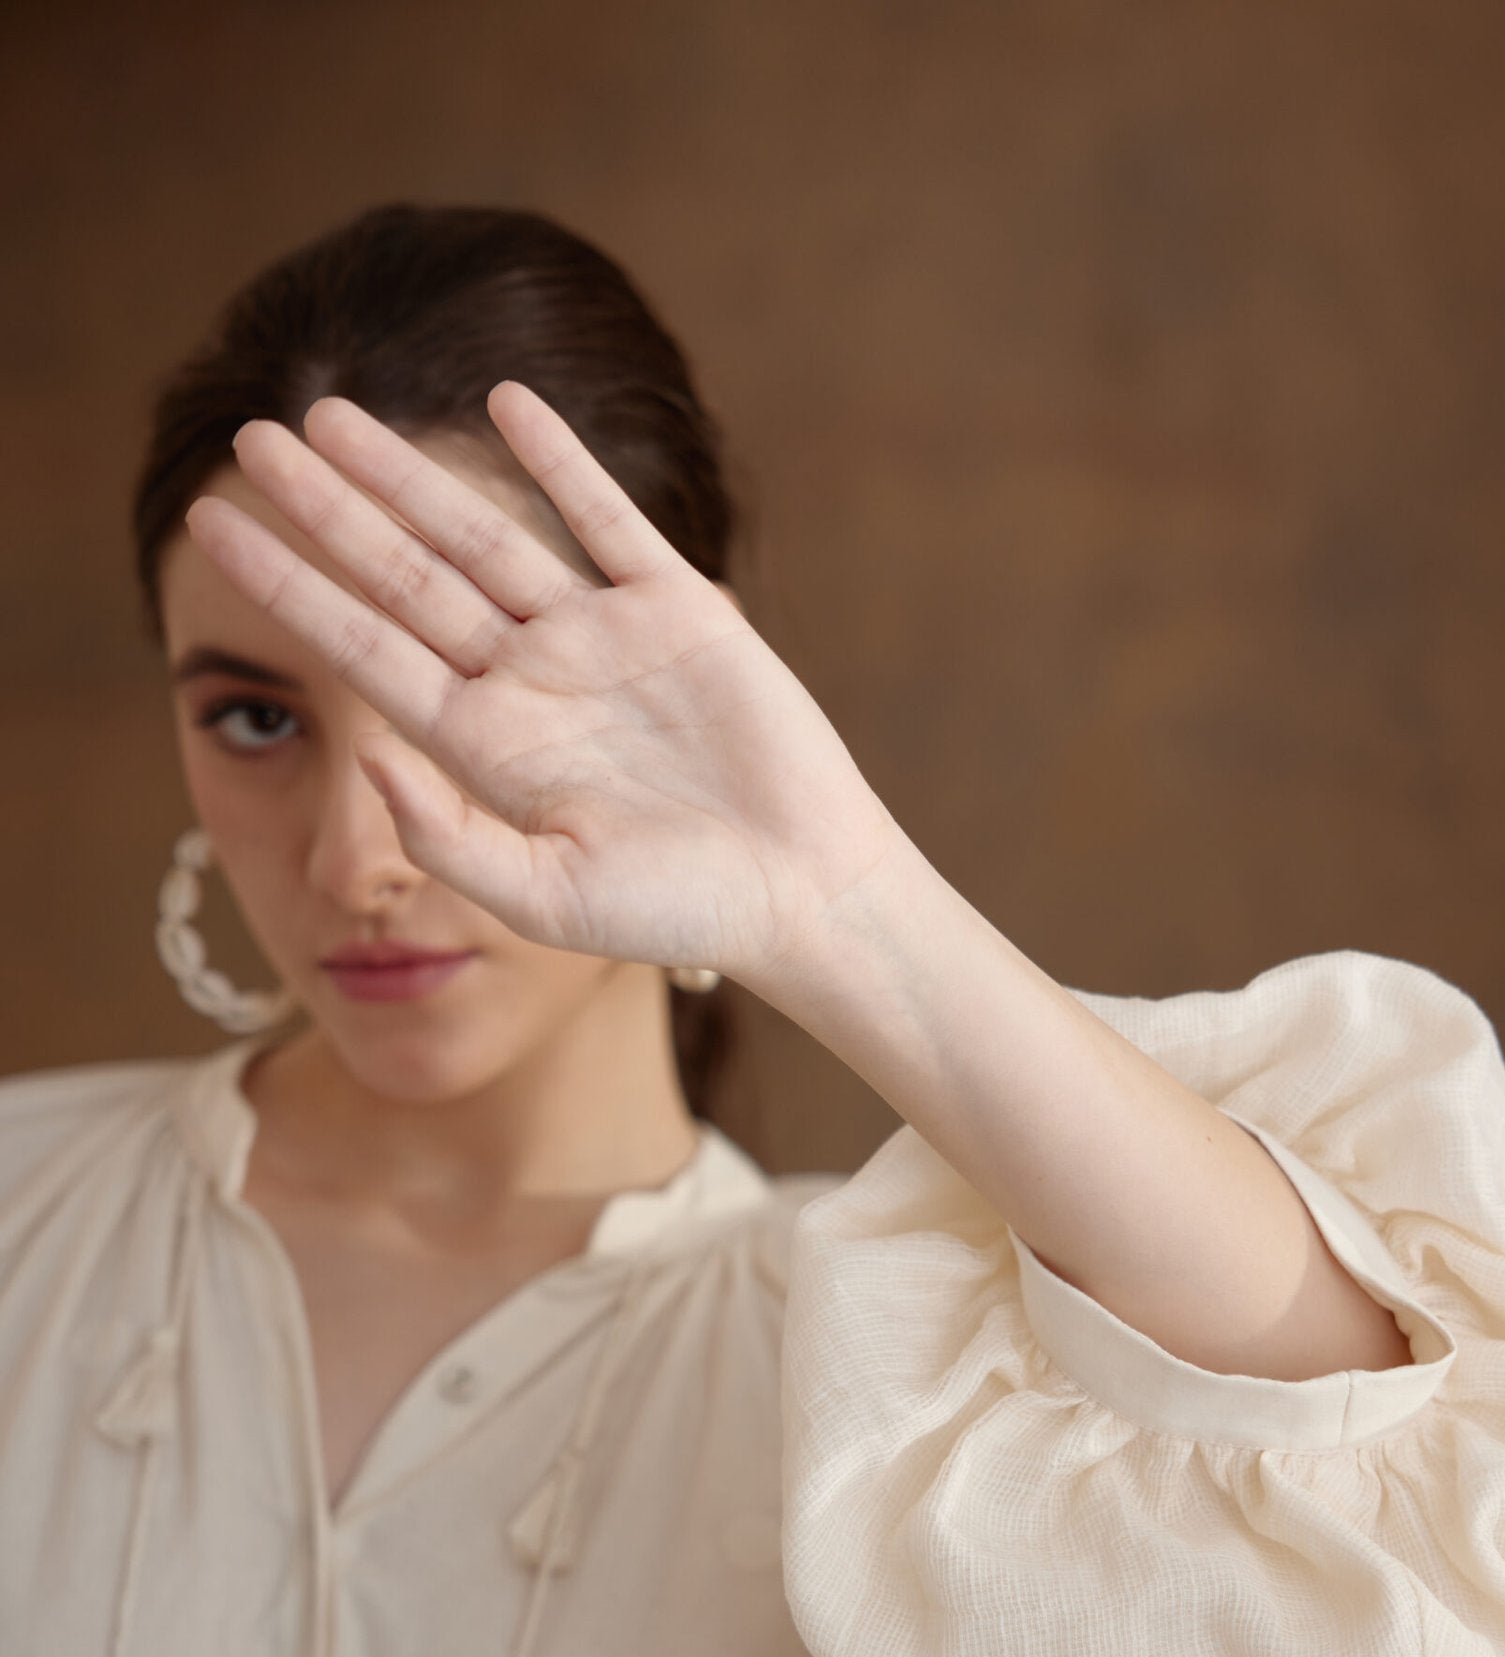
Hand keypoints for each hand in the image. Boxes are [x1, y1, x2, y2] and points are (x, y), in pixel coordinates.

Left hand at [183, 384, 903, 996]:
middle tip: (250, 440)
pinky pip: (606, 521)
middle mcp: (529, 682)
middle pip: (405, 577)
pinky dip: (562, 461)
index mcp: (486, 749)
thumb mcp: (545, 900)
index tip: (213, 527)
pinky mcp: (677, 612)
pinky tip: (507, 405)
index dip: (288, 587)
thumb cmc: (678, 911)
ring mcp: (599, 639)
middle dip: (328, 509)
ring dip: (412, 475)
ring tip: (332, 414)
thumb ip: (449, 840)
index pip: (364, 649)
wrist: (800, 890)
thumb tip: (367, 761)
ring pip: (485, 536)